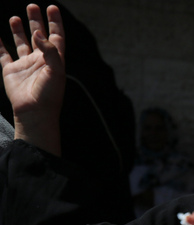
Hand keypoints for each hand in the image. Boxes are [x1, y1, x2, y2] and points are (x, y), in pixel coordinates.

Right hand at [0, 4, 64, 155]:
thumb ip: (50, 50)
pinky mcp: (11, 71)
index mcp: (54, 60)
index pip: (56, 37)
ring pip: (21, 43)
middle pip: (38, 36)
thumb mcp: (56, 70)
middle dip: (36, 21)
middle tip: (32, 6)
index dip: (55, 23)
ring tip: (15, 17)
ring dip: (19, 30)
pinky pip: (3, 55)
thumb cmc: (49, 94)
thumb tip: (38, 32)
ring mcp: (25, 65)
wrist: (34, 112)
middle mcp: (40, 61)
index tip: (52, 8)